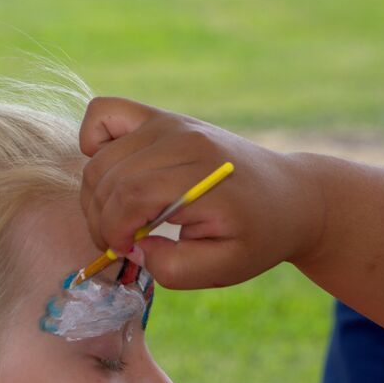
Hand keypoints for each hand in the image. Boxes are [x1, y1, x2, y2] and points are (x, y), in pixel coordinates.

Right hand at [78, 97, 325, 288]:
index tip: (127, 252)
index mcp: (201, 174)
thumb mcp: (224, 269)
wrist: (291, 197)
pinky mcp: (159, 118)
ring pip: (99, 159)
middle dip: (101, 220)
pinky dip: (92, 142)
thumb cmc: (257, 236)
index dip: (114, 231)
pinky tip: (113, 173)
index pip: (130, 196)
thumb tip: (135, 248)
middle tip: (122, 244)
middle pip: (107, 178)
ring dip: (95, 196)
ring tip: (119, 220)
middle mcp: (181, 138)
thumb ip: (173, 269)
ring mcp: (168, 123)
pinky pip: (102, 113)